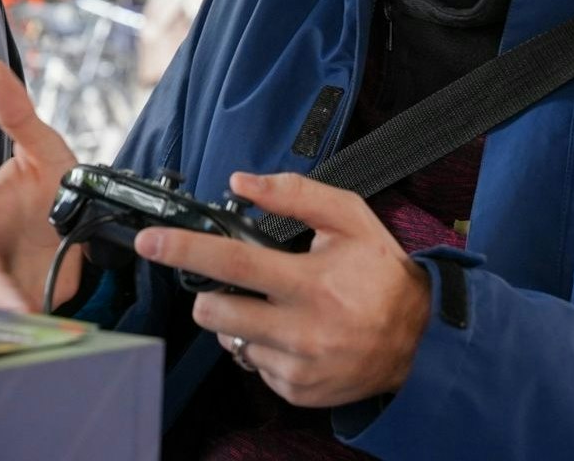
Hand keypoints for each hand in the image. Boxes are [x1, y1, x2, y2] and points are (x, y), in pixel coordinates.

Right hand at [0, 59, 80, 311]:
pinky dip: (21, 324)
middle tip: (9, 302)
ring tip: (31, 315)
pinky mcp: (11, 302)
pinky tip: (35, 327)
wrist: (76, 227)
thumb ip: (17, 113)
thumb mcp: (44, 148)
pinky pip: (8, 317)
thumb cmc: (50, 183)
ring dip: (10, 307)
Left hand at [136, 170, 431, 407]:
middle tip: (233, 283)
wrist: (422, 341)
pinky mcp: (296, 391)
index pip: (232, 265)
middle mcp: (301, 330)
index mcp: (311, 284)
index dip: (185, 250)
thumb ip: (295, 193)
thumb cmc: (383, 274)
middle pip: (215, 313)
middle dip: (208, 294)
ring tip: (274, 308)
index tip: (152, 242)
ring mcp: (297, 367)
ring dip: (237, 321)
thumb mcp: (349, 219)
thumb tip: (241, 182)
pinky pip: (253, 365)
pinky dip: (262, 347)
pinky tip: (292, 334)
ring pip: (230, 340)